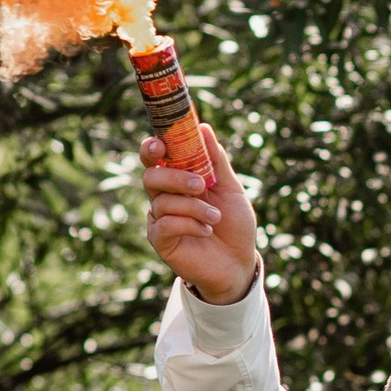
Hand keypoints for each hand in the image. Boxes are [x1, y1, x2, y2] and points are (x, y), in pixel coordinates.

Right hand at [142, 125, 259, 301]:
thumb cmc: (234, 224)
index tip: (160, 144)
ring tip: (215, 218)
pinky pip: (164, 225)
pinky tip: (206, 230)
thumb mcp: (231, 188)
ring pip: (162, 202)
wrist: (239, 262)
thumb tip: (203, 128)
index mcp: (178, 178)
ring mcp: (160, 219)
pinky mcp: (161, 241)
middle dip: (174, 178)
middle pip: (151, 176)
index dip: (152, 147)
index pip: (155, 157)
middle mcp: (165, 196)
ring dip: (194, 207)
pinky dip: (188, 224)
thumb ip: (216, 160)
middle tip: (200, 185)